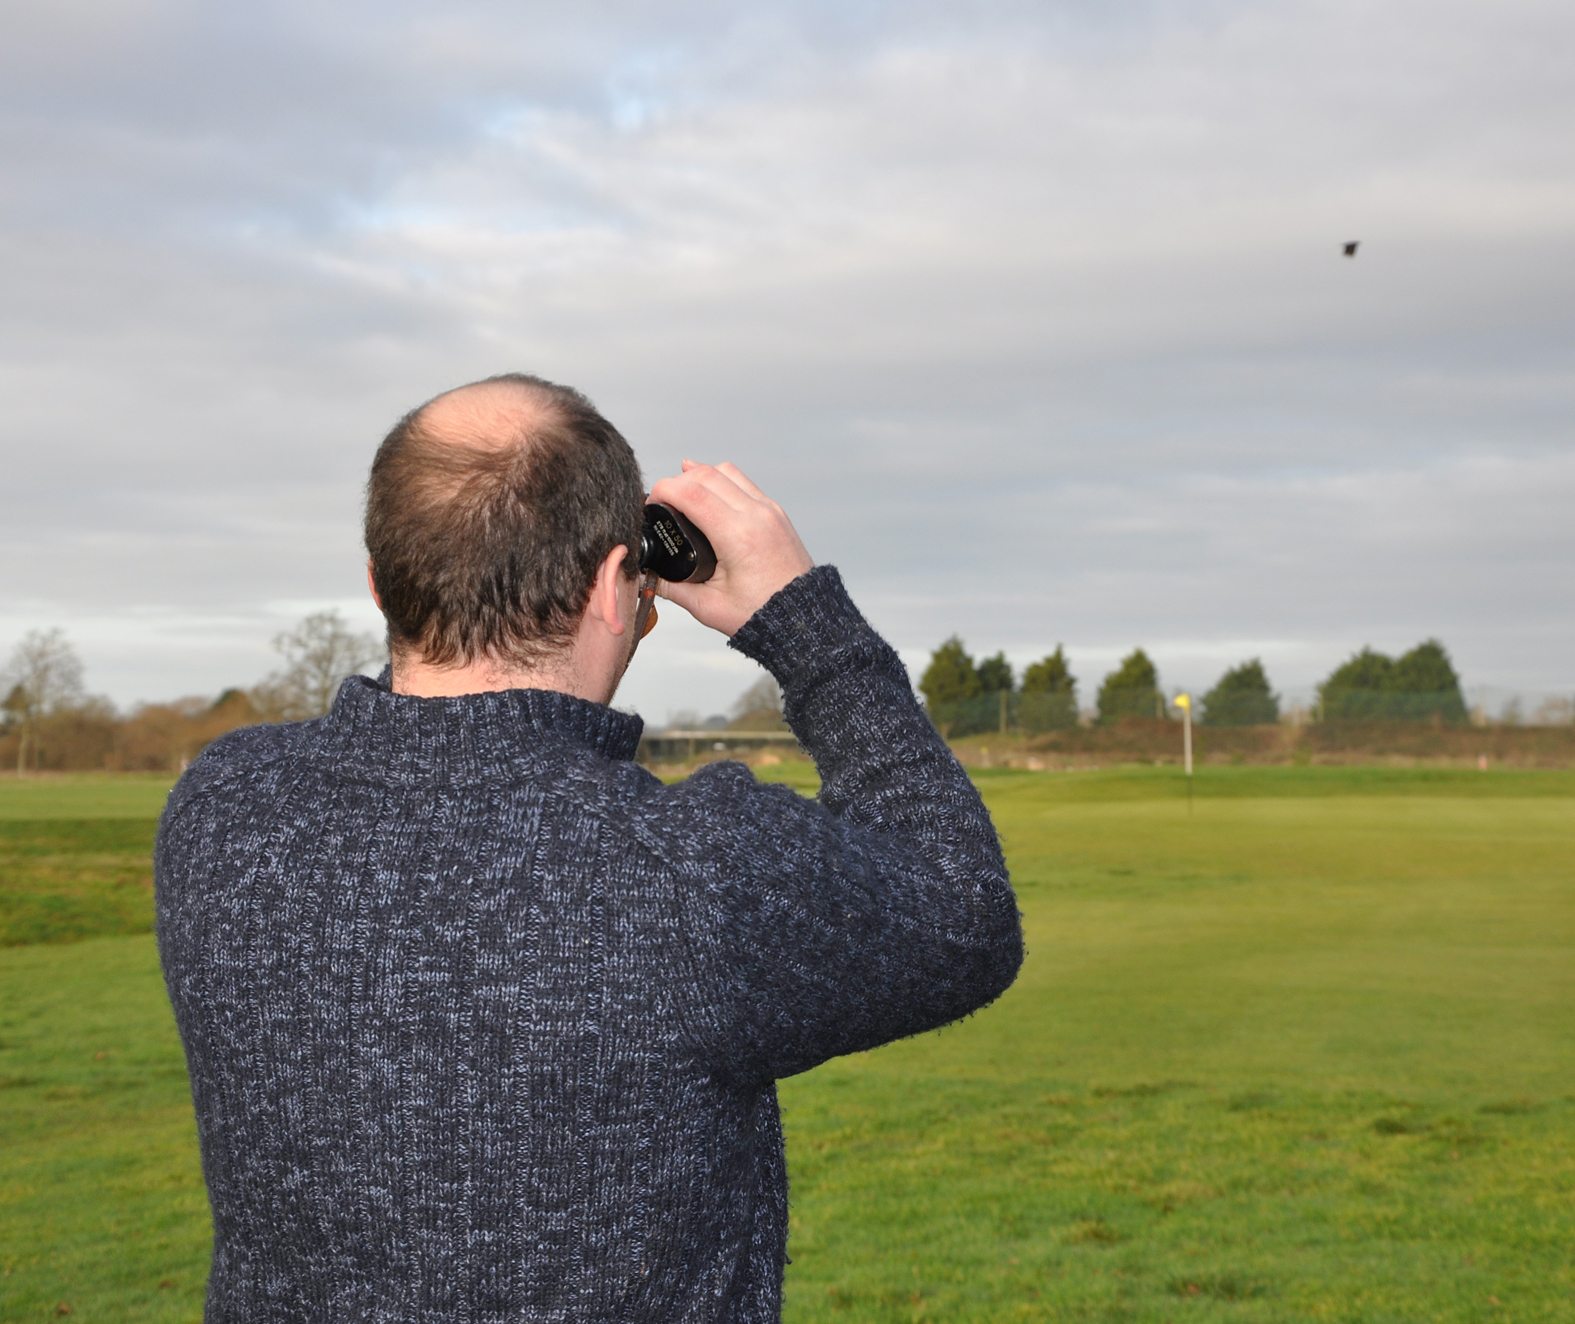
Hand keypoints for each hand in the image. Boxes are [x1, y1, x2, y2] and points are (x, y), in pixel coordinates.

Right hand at [648, 461, 813, 635]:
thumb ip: (671, 587)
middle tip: (661, 500)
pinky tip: (707, 490)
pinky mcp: (775, 512)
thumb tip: (644, 574)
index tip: (650, 503)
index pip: (691, 493)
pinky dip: (720, 480)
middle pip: (706, 475)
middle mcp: (757, 515)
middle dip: (676, 481)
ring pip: (726, 471)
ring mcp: (769, 510)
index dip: (662, 491)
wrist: (801, 619)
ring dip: (699, 476)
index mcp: (738, 536)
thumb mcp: (708, 606)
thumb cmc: (762, 614)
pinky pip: (743, 482)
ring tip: (680, 492)